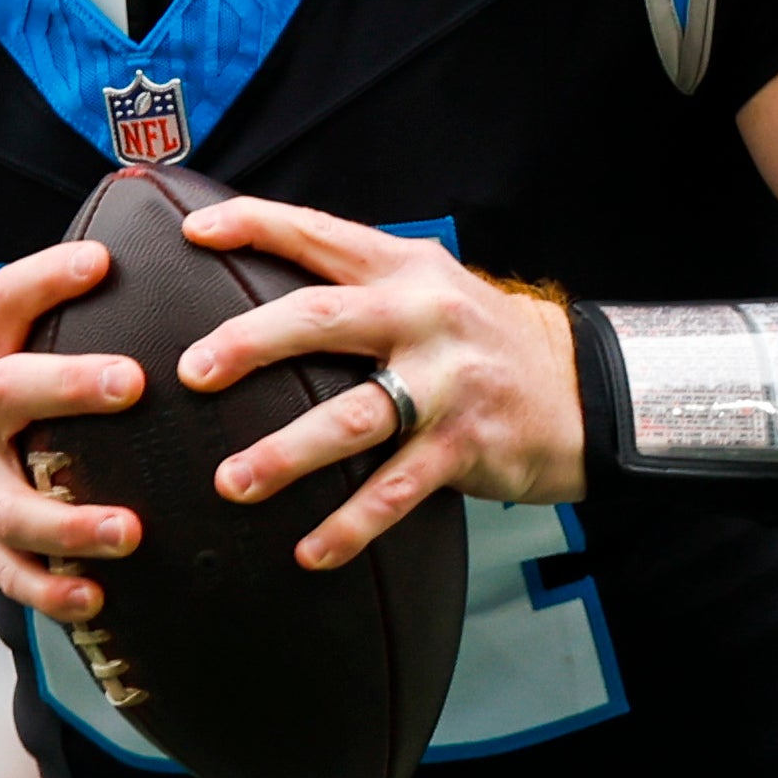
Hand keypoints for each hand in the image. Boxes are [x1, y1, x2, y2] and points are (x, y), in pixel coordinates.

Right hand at [0, 243, 144, 629]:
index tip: (103, 262)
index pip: (3, 301)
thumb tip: (185, 250)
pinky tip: (97, 599)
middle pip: (4, 393)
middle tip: (133, 382)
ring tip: (129, 531)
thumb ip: (70, 319)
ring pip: (9, 507)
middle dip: (65, 386)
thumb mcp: (15, 350)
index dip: (47, 279)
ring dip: (69, 522)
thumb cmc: (9, 403)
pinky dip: (53, 592)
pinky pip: (11, 578)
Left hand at [170, 199, 583, 571]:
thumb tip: (254, 286)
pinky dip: (350, 525)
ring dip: (286, 454)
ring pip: (352, 417)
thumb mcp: (427, 287)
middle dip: (251, 343)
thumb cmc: (479, 338)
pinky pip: (396, 490)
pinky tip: (310, 551)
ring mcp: (446, 383)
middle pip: (323, 319)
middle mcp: (422, 317)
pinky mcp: (464, 446)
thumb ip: (356, 283)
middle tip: (192, 371)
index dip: (255, 225)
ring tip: (231, 482)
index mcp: (403, 269)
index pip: (319, 234)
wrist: (585, 388)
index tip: (193, 232)